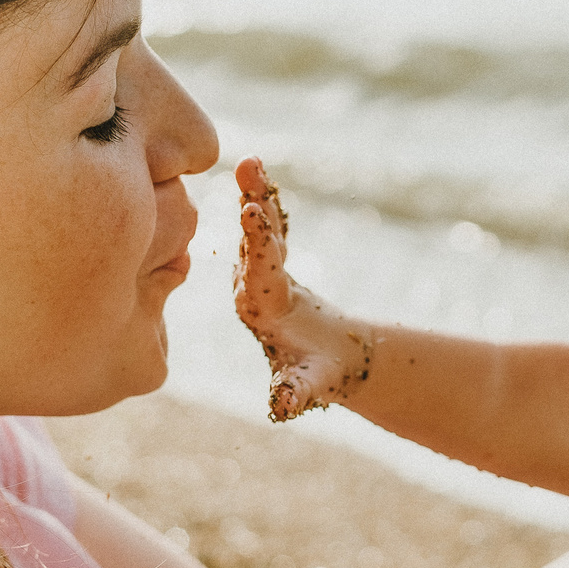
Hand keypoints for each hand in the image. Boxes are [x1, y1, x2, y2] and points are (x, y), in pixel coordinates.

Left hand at [233, 155, 376, 421]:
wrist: (320, 364)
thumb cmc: (316, 376)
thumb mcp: (310, 386)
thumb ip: (294, 393)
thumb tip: (282, 408)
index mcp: (259, 308)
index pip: (257, 268)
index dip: (257, 240)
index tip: (251, 211)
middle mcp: (251, 285)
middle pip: (251, 239)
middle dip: (251, 204)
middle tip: (248, 167)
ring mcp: (259, 272)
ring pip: (258, 228)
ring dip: (256, 193)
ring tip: (253, 159)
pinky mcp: (271, 262)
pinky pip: (271, 227)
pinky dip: (269, 201)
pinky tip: (262, 169)